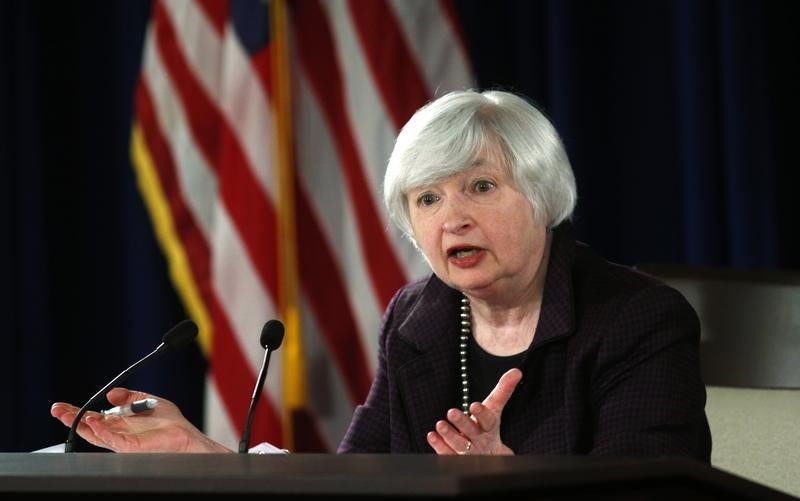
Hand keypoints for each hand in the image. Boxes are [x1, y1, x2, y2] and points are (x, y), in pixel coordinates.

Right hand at [50, 387, 231, 452]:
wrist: (186, 436)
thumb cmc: (169, 423)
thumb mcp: (147, 401)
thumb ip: (129, 396)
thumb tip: (110, 393)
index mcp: (120, 423)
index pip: (94, 418)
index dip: (78, 412)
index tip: (62, 405)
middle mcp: (118, 433)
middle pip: (89, 427)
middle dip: (71, 418)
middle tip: (56, 409)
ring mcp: (123, 441)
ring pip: (96, 434)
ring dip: (82, 424)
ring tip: (68, 414)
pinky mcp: (131, 446)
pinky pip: (112, 439)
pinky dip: (102, 430)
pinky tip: (94, 421)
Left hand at [426, 368, 521, 454]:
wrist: (489, 457)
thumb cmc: (488, 428)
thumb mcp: (495, 409)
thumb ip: (503, 390)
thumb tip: (516, 371)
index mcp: (490, 427)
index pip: (488, 420)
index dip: (482, 414)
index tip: (474, 405)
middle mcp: (480, 440)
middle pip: (472, 432)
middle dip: (462, 422)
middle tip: (451, 412)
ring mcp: (468, 452)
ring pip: (459, 445)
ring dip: (449, 435)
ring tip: (440, 424)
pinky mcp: (455, 458)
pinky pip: (447, 454)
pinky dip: (439, 445)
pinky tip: (432, 436)